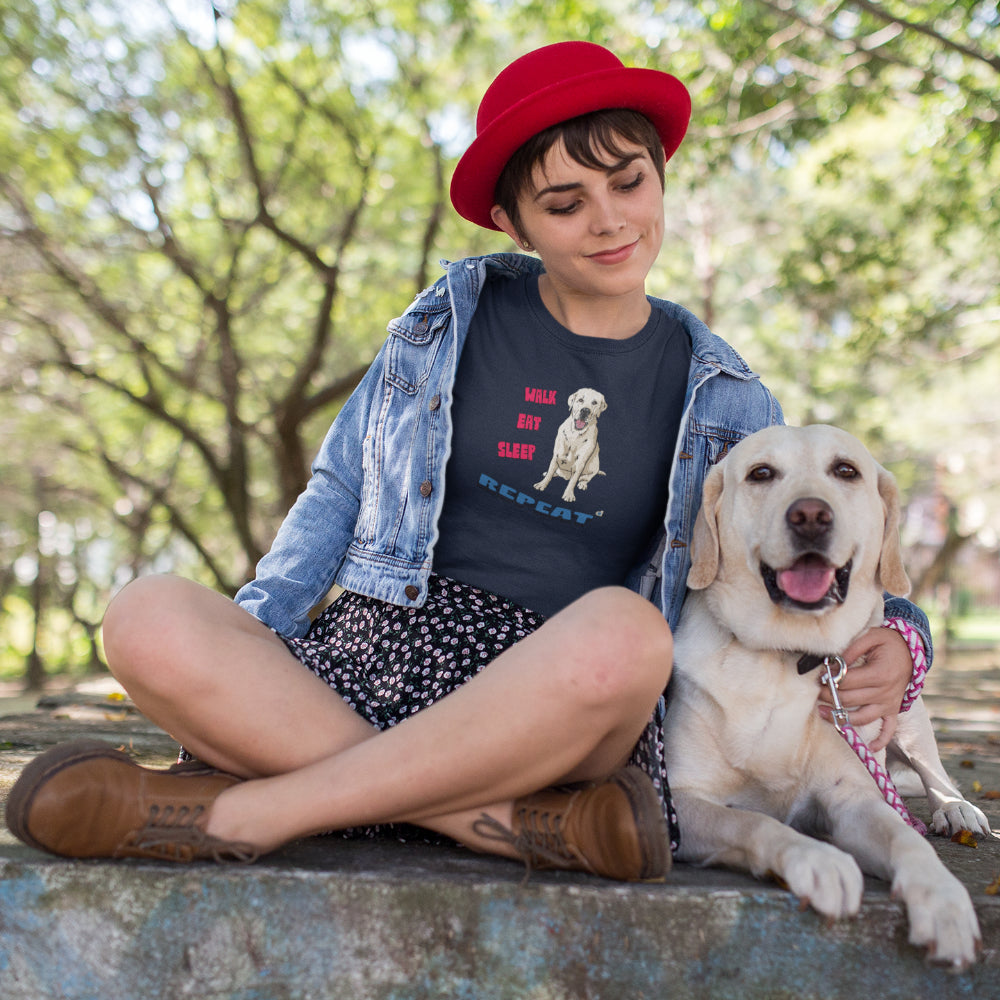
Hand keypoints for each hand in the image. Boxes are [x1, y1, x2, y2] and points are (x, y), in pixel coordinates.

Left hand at [817, 626, 911, 751]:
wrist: (911, 651)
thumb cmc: (888, 642)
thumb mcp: (870, 636)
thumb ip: (851, 650)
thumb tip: (833, 664)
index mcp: (880, 674)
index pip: (848, 682)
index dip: (830, 680)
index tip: (818, 677)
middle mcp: (885, 692)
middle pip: (850, 700)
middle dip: (828, 696)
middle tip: (815, 691)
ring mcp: (889, 703)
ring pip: (862, 717)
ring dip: (841, 718)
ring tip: (822, 712)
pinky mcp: (893, 710)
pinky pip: (888, 729)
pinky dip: (881, 740)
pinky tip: (870, 748)